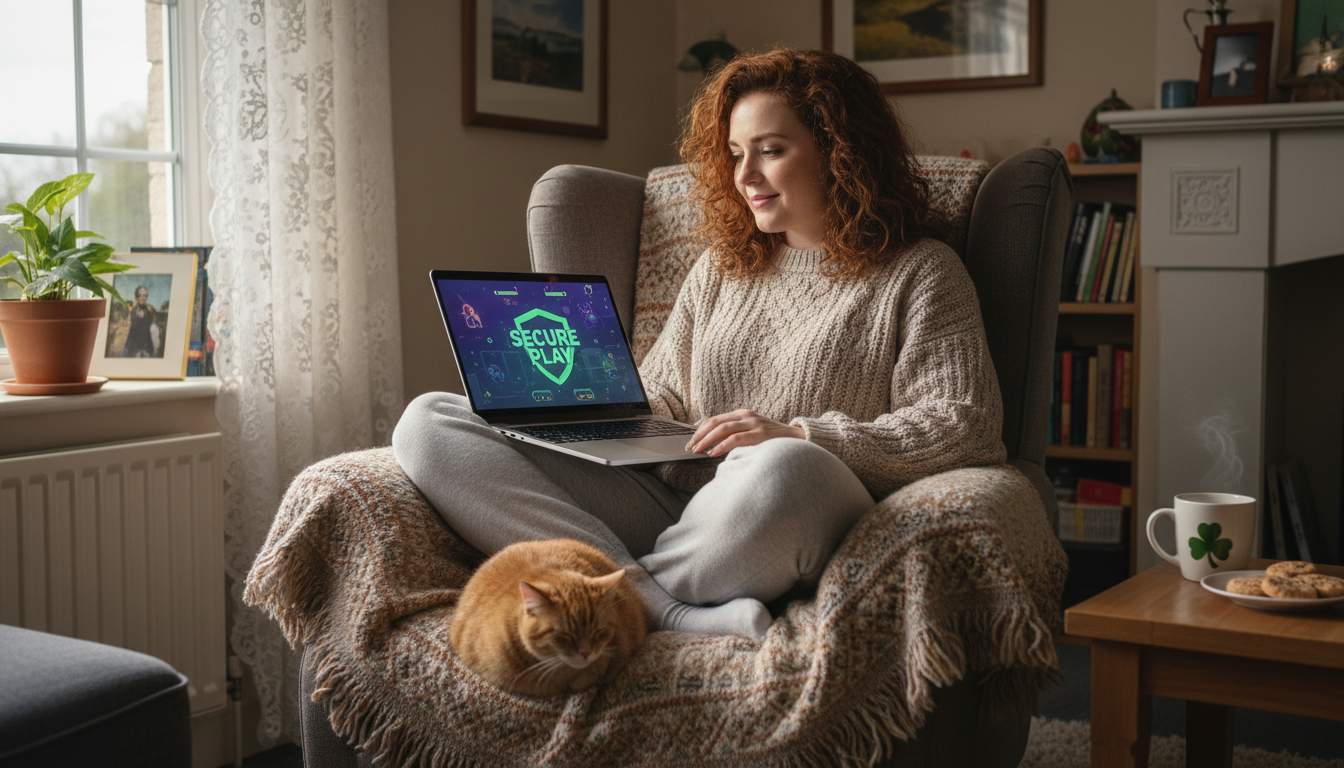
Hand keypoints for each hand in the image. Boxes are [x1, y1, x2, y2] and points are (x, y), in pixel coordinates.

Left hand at [685, 409, 804, 456]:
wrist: (801, 440)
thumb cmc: (774, 440)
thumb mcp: (753, 433)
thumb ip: (736, 436)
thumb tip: (712, 447)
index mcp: (743, 414)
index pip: (715, 419)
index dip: (700, 430)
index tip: (691, 442)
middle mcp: (747, 416)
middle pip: (715, 422)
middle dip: (699, 436)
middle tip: (689, 448)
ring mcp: (754, 423)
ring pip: (722, 428)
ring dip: (707, 440)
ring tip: (698, 451)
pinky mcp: (760, 434)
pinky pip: (736, 438)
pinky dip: (722, 445)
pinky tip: (713, 452)